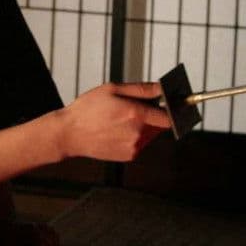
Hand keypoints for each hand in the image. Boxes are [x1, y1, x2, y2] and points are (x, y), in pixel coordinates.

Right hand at [56, 82, 170, 160]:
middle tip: (133, 108)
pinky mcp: (128, 156)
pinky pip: (140, 143)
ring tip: (120, 119)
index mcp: (135, 114)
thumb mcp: (112, 89)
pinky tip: (116, 130)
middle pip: (160, 124)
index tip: (176, 106)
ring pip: (150, 134)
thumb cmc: (88, 108)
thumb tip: (162, 89)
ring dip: (143, 126)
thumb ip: (142, 90)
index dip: (175, 111)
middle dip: (153, 115)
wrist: (69, 134)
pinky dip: (134, 136)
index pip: (169, 117)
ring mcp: (133, 147)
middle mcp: (137, 134)